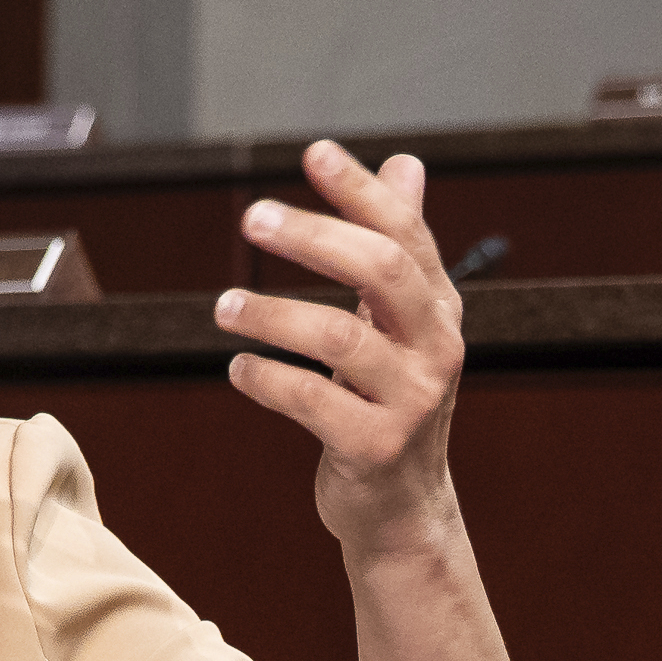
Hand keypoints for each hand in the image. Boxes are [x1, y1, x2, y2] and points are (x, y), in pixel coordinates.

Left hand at [209, 140, 466, 561]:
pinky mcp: (376, 448)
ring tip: (223, 307)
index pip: (405, 233)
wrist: (403, 509)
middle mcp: (436, 348)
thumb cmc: (390, 402)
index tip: (314, 152)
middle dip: (314, 236)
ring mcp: (411, 401)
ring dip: (271, 314)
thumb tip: (406, 163)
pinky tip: (239, 369)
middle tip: (254, 217)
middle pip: (381, 271)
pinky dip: (266, 379)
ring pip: (339, 337)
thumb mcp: (402, 325)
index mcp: (438, 309)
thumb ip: (399, 247)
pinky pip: (312, 402)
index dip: (361, 191)